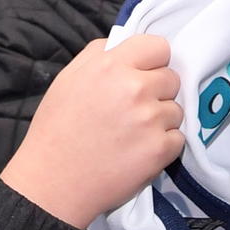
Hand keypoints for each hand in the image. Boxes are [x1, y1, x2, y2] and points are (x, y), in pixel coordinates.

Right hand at [0, 34, 182, 228]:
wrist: (52, 184)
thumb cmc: (56, 130)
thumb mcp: (68, 79)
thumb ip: (98, 55)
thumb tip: (124, 44)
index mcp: (111, 66)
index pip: (159, 46)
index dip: (152, 61)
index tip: (143, 74)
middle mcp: (135, 88)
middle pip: (172, 78)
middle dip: (157, 91)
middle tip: (134, 109)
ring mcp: (150, 119)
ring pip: (176, 110)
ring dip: (160, 120)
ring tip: (133, 134)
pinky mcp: (160, 149)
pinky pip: (178, 138)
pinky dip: (163, 146)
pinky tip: (138, 151)